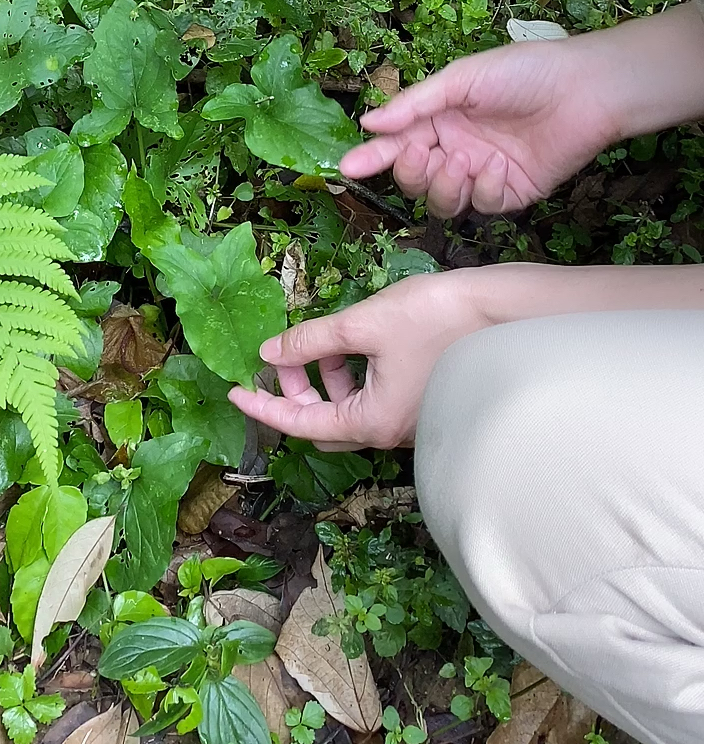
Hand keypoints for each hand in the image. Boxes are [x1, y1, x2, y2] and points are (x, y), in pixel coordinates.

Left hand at [229, 271, 484, 449]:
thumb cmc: (436, 317)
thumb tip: (269, 354)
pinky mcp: (425, 402)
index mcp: (373, 422)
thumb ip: (310, 341)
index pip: (303, 424)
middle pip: (326, 423)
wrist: (507, 312)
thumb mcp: (362, 324)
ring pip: (351, 410)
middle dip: (297, 389)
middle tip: (282, 354)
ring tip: (324, 339)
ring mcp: (411, 421)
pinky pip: (375, 399)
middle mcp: (392, 431)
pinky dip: (354, 375)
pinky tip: (355, 342)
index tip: (236, 393)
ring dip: (328, 378)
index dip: (265, 407)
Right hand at [341, 36, 618, 216]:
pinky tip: (500, 166)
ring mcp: (482, 174)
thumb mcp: (462, 78)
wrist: (585, 90)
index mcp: (440, 119)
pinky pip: (482, 205)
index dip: (371, 156)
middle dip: (410, 171)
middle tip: (423, 152)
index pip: (396, 143)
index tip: (348, 167)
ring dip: (444, 185)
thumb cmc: (524, 72)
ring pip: (442, 200)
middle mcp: (456, 148)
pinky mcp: (510, 194)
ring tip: (462, 161)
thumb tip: (368, 122)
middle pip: (414, 178)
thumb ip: (415, 104)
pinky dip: (484, 188)